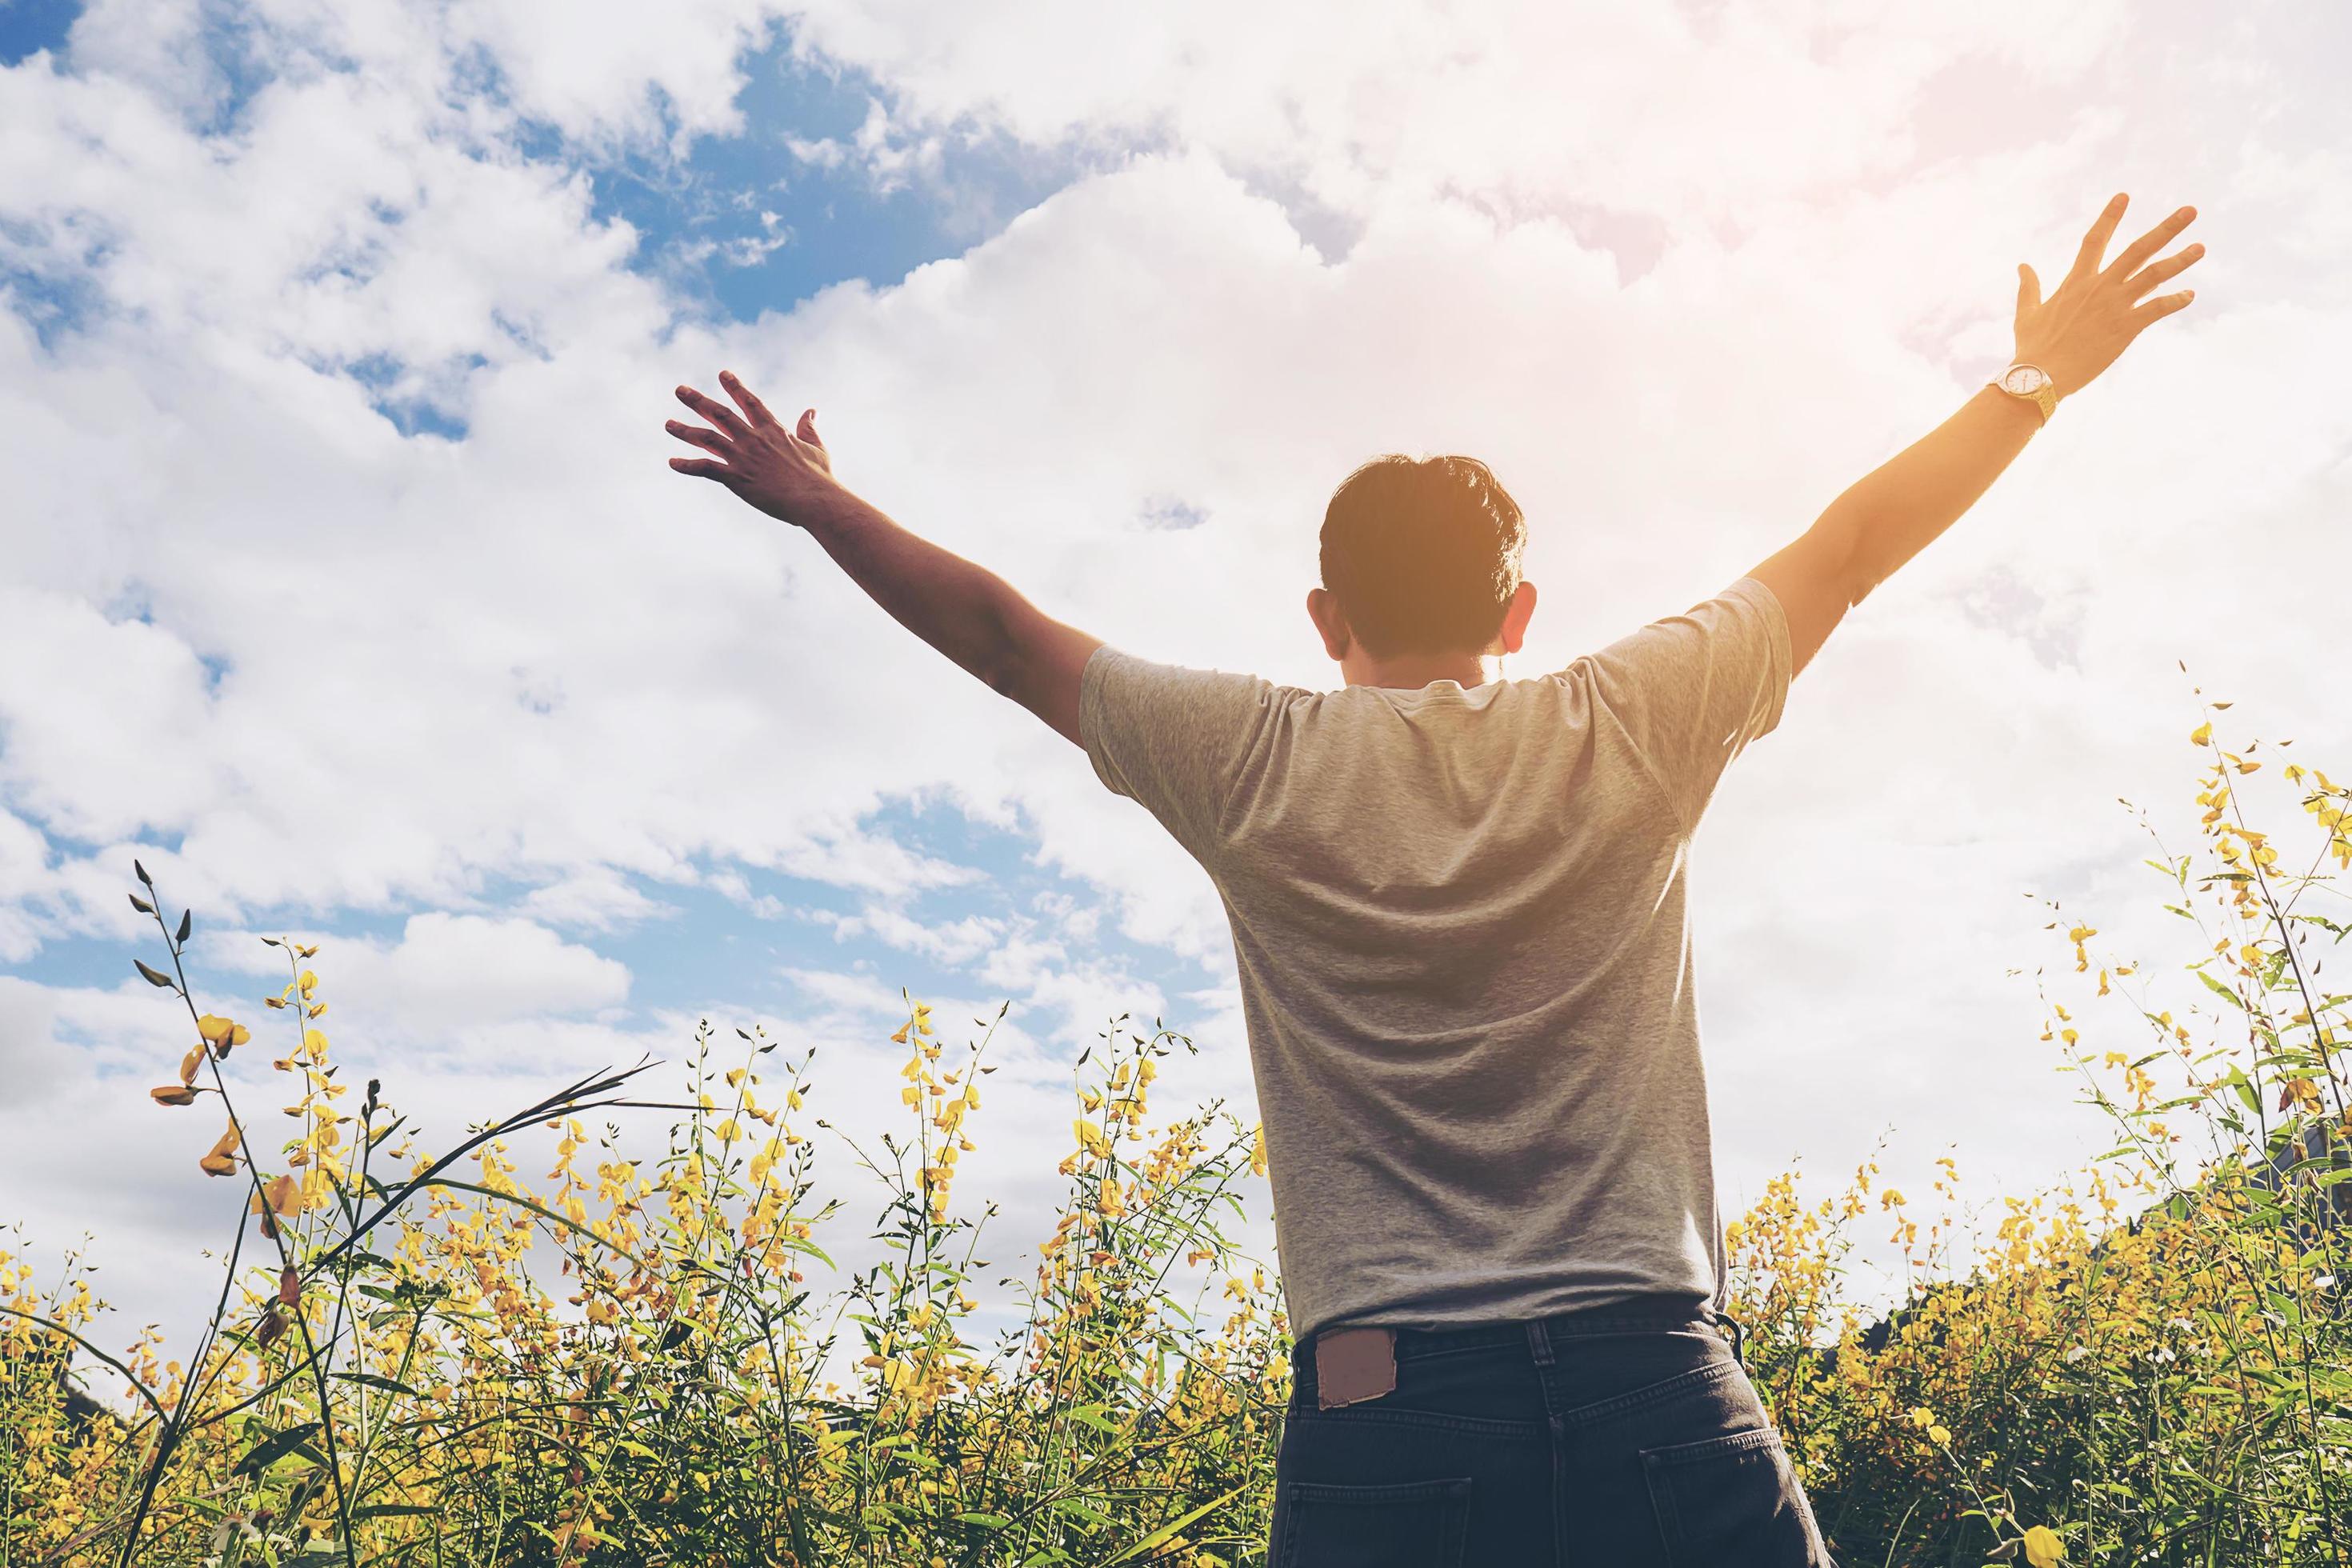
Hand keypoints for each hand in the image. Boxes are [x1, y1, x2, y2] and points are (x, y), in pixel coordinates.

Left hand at [665, 371, 838, 525]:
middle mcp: (754, 439)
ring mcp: (743, 457)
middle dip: (698, 401)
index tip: (722, 374)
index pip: (750, 402)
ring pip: (707, 438)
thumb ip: (808, 428)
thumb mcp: (817, 447)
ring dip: (686, 430)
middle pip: (720, 414)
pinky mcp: (736, 478)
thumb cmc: (819, 477)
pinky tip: (672, 462)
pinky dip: (688, 465)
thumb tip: (812, 411)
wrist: (814, 499)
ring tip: (668, 424)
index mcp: (773, 430)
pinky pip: (706, 468)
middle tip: (680, 390)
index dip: (736, 387)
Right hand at [2012, 194, 2202, 398]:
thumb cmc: (2032, 348)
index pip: (2094, 240)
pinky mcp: (2126, 327)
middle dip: (2167, 229)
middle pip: (2138, 249)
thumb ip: (2028, 287)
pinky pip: (2158, 309)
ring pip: (2155, 274)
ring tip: (2201, 248)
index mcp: (2076, 282)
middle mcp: (2099, 287)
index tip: (2124, 196)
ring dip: (2180, 260)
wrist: (2041, 377)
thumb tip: (2022, 265)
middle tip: (2191, 211)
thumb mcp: (2026, 313)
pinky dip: (2176, 301)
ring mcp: (2115, 306)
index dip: (2110, 217)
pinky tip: (2190, 294)